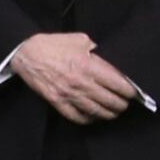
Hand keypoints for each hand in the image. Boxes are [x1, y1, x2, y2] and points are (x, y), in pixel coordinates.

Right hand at [7, 32, 136, 123]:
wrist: (26, 54)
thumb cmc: (53, 44)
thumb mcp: (79, 39)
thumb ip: (95, 50)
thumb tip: (106, 59)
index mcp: (89, 66)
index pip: (117, 84)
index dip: (128, 91)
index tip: (132, 93)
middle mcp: (81, 83)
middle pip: (109, 101)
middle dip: (121, 105)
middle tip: (125, 104)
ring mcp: (69, 94)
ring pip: (96, 111)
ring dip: (108, 114)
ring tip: (113, 113)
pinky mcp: (58, 102)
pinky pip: (77, 117)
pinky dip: (88, 120)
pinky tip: (93, 117)